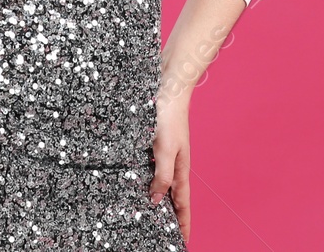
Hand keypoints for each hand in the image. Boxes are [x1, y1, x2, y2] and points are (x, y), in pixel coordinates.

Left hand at [150, 88, 191, 239]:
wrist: (168, 88)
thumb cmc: (168, 116)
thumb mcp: (165, 149)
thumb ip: (162, 176)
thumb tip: (157, 200)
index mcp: (180, 169)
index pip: (182, 204)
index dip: (183, 223)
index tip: (184, 241)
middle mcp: (174, 164)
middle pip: (174, 198)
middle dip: (173, 217)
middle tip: (168, 234)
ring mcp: (165, 155)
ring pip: (163, 184)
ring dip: (160, 201)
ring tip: (153, 216)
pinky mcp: (154, 145)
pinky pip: (153, 170)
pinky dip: (150, 181)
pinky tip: (139, 183)